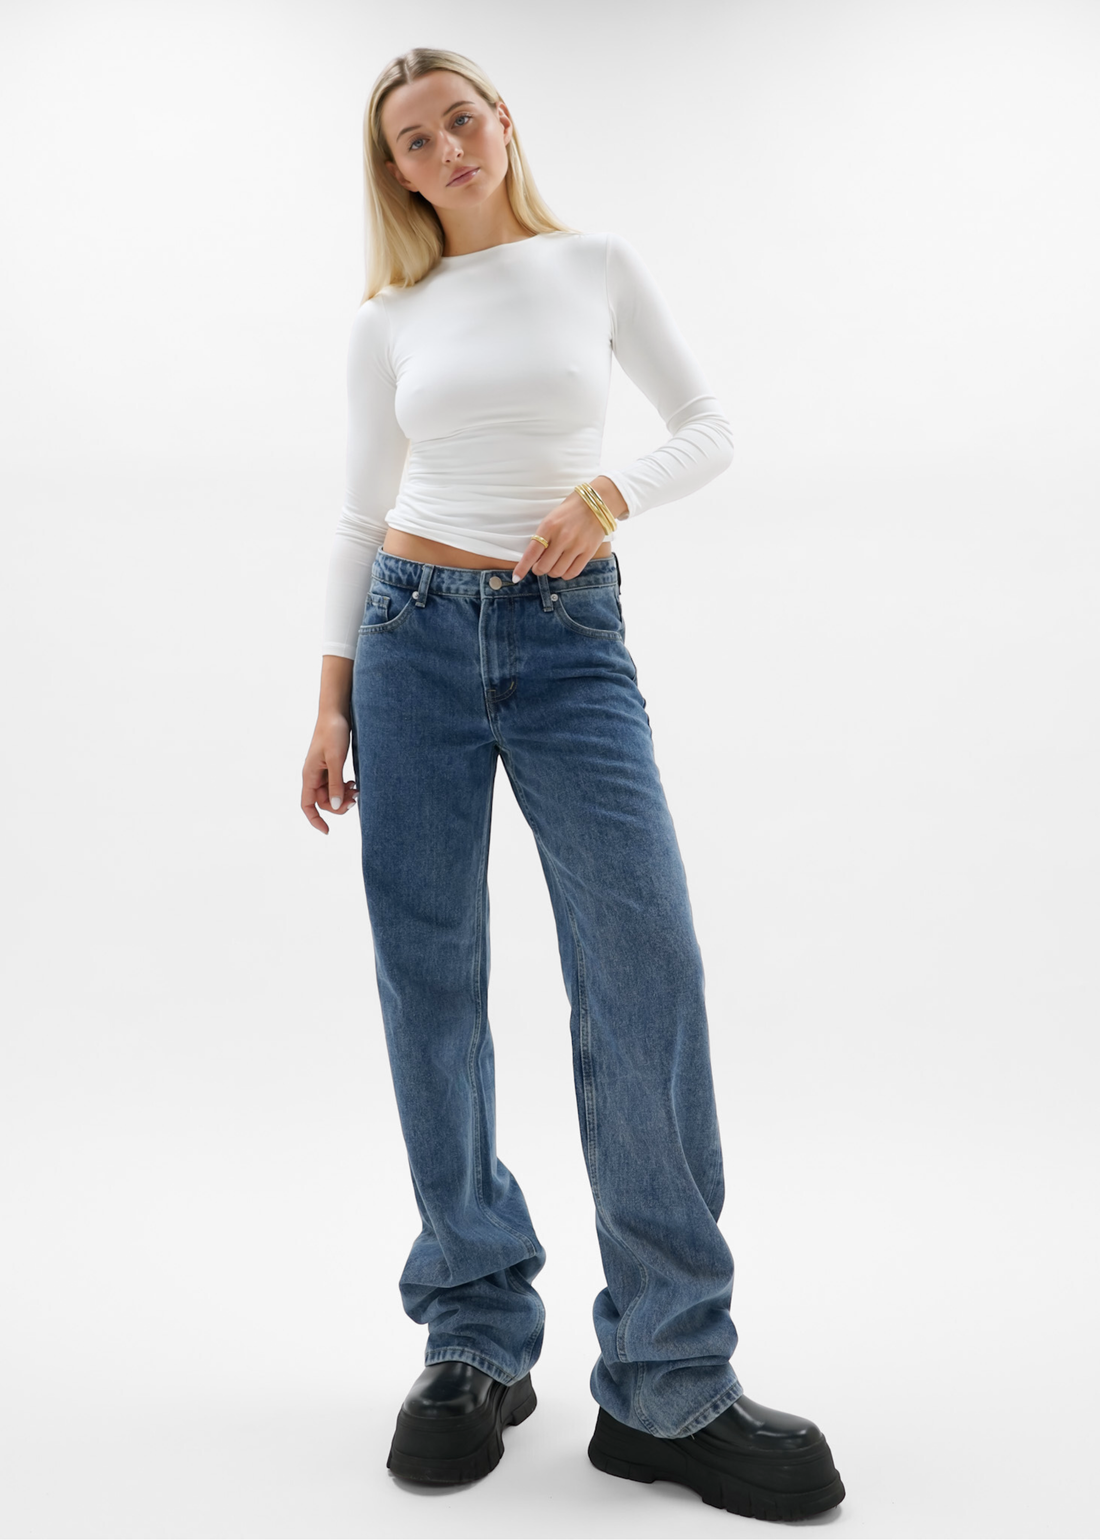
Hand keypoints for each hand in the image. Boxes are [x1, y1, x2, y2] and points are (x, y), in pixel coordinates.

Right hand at [301, 712, 357, 833]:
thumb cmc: (333, 732)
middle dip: (339, 805)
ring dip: (344, 795)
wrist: (336, 712)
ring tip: (358, 789)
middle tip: (357, 798)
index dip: (315, 820)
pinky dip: (345, 787)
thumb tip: (337, 806)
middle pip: (324, 802)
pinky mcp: (330, 765)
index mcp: (310, 775)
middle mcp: (313, 775)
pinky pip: (336, 784)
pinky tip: (354, 781)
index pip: (307, 805)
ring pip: (331, 793)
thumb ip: (335, 783)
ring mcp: (321, 770)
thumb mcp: (336, 760)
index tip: (328, 831)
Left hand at [511, 488, 612, 582]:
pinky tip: (564, 569)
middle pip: (544, 566)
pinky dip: (565, 574)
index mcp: (549, 527)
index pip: (531, 553)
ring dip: (552, 572)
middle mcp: (562, 537)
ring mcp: (577, 545)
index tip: (516, 578)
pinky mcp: (589, 551)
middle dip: (538, 570)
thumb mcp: (551, 520)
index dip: (522, 568)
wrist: (596, 503)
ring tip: (553, 565)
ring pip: (557, 571)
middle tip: (539, 566)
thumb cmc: (569, 512)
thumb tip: (534, 560)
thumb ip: (542, 538)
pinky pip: (573, 572)